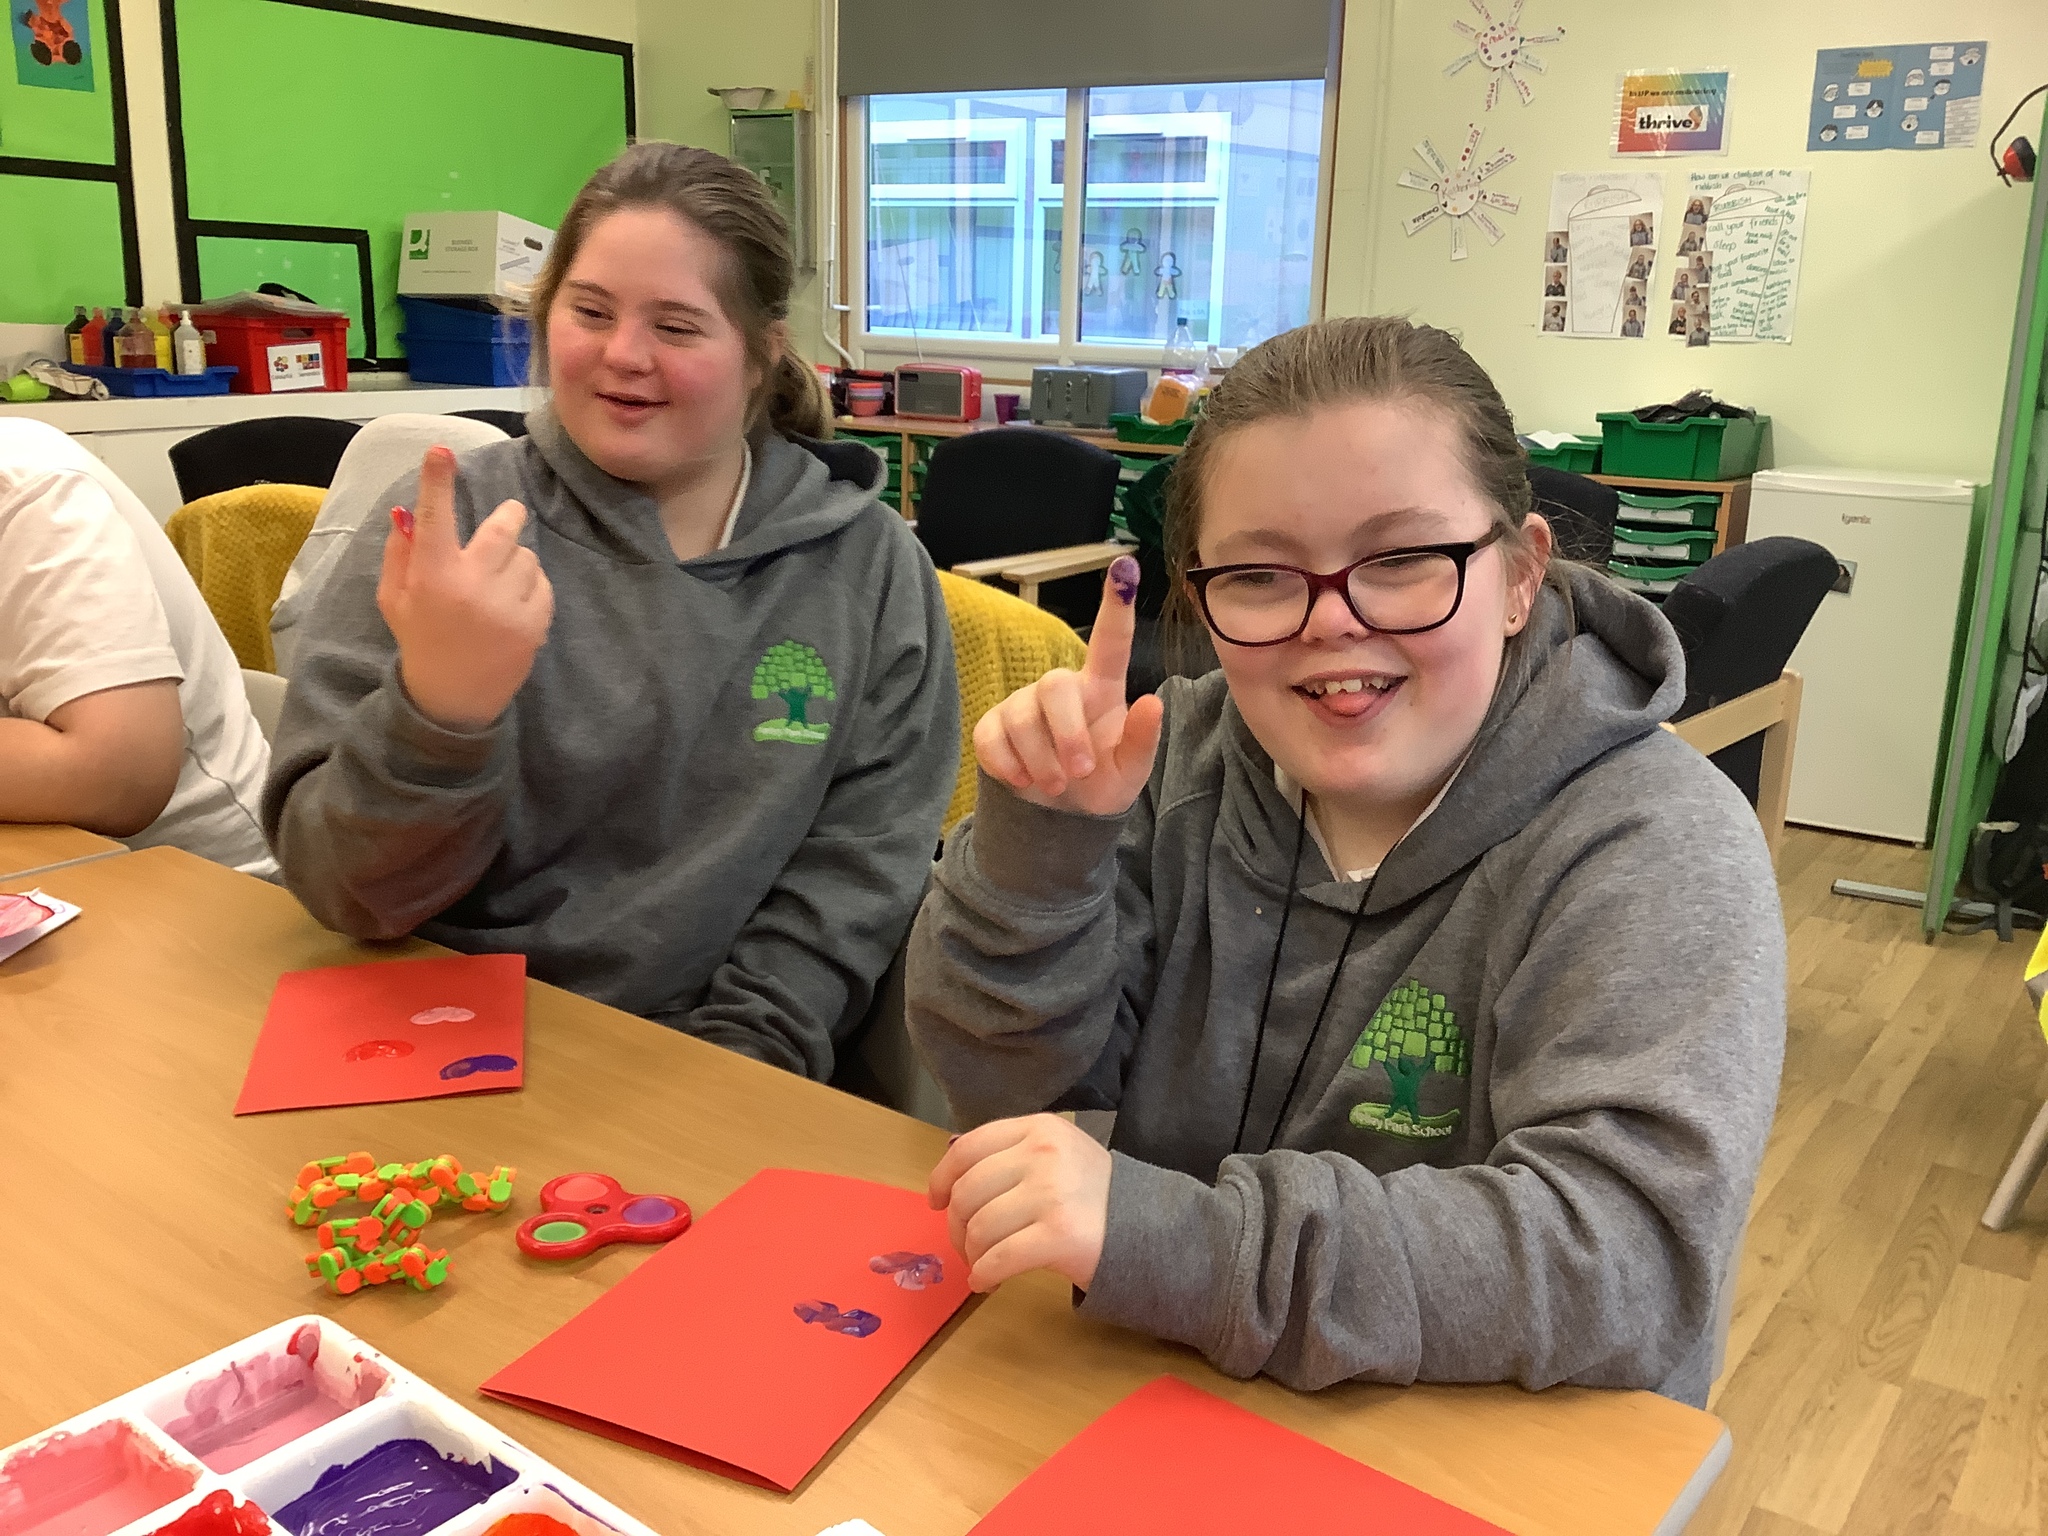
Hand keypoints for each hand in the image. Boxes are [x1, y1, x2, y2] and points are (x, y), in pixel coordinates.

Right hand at [377, 446, 553, 731]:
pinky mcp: (534, 622)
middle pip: (503, 527)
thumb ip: (401, 553)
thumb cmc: (421, 639)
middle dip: (507, 517)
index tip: (442, 451)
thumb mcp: (396, 598)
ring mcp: (507, 605)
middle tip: (506, 518)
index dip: (437, 482)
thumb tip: (408, 511)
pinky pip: (542, 582)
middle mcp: (472, 585)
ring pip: (526, 555)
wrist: (454, 698)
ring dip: (515, 561)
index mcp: (432, 577)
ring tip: (497, 584)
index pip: (435, 518)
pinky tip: (511, 606)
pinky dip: (530, 586)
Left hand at [927, 1114, 1110, 1291]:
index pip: (967, 1148)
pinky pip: (998, 1259)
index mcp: (1038, 1128)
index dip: (941, 1178)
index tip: (935, 1202)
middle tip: (965, 1246)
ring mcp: (1052, 1194)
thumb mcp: (1056, 1154)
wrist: (1149, 1226)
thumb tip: (947, 1180)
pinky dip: (983, 1275)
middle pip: (967, 1192)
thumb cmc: (1092, 1194)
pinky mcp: (1059, 1235)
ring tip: (981, 1264)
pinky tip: (986, 1282)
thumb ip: (1009, 1156)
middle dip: (955, 1226)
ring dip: (971, 1254)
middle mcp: (1043, 1154)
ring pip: (979, 1228)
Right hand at [974, 556, 1163, 815]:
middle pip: (1055, 687)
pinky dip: (1008, 764)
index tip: (1123, 568)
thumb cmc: (1102, 782)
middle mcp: (1061, 688)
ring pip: (1021, 718)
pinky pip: (991, 736)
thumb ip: (1142, 741)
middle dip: (1066, 734)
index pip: (1111, 642)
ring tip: (1057, 785)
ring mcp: (1022, 704)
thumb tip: (1153, 702)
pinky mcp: (993, 726)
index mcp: (1102, 690)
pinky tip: (1023, 779)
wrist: (1061, 816)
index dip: (1115, 605)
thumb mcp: (1131, 772)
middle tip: (1078, 772)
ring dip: (1041, 759)